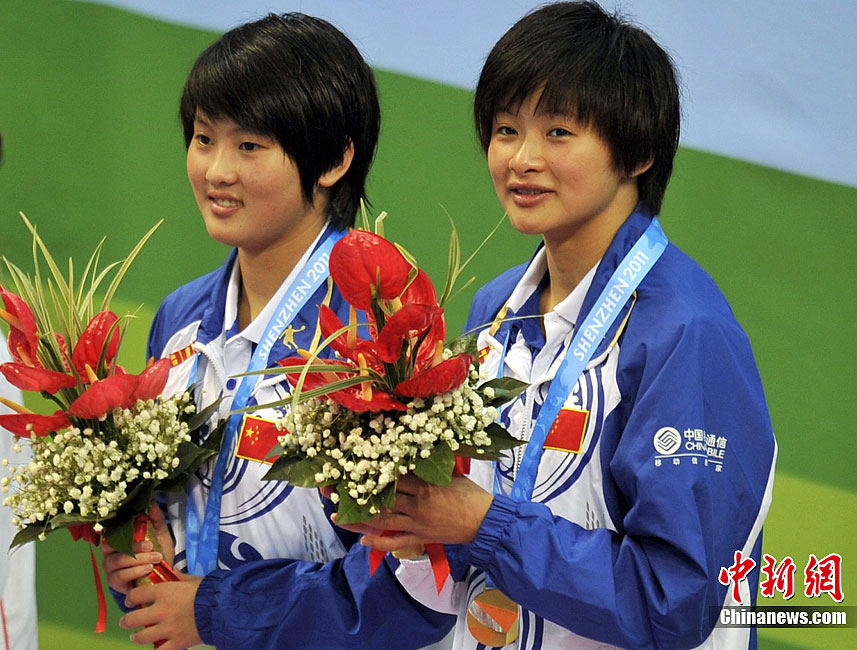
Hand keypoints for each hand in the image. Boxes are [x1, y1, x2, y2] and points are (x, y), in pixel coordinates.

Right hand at [101, 505, 174, 594]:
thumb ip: (156, 519)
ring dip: (139, 559)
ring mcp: (110, 567)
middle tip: (151, 545)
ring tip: (156, 558)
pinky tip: (148, 568)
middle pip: (112, 545)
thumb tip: (152, 503)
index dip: (110, 527)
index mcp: (118, 538)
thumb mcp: (160, 534)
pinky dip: (136, 571)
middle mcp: (109, 552)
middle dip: (133, 545)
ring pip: (118, 560)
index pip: (108, 530)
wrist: (164, 576)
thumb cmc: (158, 553)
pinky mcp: (114, 582)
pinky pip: (121, 575)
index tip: (119, 524)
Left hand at [120, 573, 203, 649]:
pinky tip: (155, 647)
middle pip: (132, 619)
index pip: (136, 595)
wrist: (223, 609)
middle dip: (126, 621)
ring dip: (135, 637)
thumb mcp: (194, 580)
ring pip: (141, 637)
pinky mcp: (176, 643)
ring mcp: (167, 629)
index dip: (130, 598)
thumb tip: (173, 571)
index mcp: (164, 592)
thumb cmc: (209, 592)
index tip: (130, 600)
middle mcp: (161, 611)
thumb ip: (180, 577)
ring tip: (135, 636)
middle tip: (125, 621)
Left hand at [338, 474, 493, 551]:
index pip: (392, 476)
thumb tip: (411, 449)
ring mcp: (417, 523)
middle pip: (380, 497)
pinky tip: (363, 540)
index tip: (350, 465)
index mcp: (425, 485)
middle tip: (333, 490)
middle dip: (355, 493)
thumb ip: (430, 464)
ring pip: (382, 521)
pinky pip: (396, 542)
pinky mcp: (420, 538)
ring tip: (337, 516)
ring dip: (358, 519)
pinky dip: (379, 543)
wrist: (486, 521)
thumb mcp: (451, 473)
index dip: (369, 470)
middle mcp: (417, 504)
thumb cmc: (471, 493)